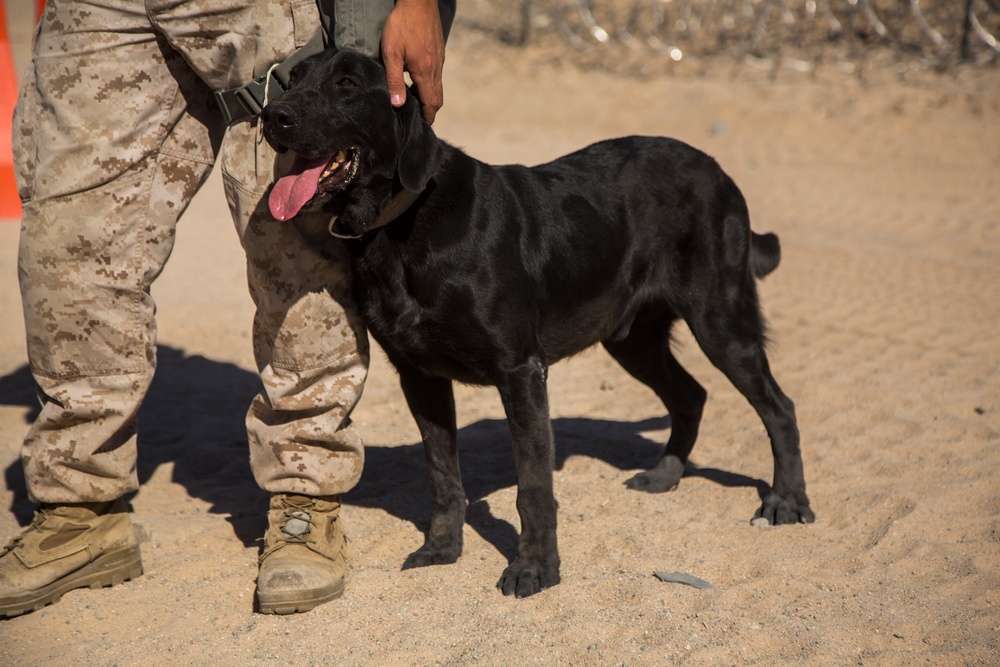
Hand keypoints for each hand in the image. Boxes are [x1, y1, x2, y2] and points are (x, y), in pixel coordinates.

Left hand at [381, 0, 445, 124]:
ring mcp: (439, 60)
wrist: (418, 1)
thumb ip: (395, 80)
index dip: (426, 118)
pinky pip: (437, 75)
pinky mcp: (438, 51)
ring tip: (412, 100)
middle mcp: (436, 69)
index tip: (420, 128)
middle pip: (437, 99)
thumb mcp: (391, 54)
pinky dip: (429, 84)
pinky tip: (415, 79)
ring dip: (428, 97)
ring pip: (437, 87)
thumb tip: (398, 104)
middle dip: (429, 111)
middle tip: (417, 118)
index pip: (430, 104)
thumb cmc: (401, 25)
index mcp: (425, 73)